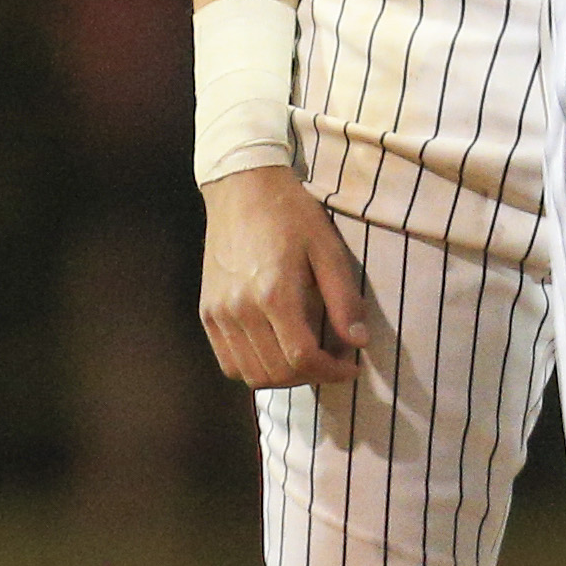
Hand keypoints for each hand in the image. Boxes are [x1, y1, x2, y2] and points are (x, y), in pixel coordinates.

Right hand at [199, 167, 369, 388]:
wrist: (242, 187)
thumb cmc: (290, 214)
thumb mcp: (327, 248)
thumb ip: (344, 298)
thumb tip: (358, 342)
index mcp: (274, 294)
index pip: (302, 358)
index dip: (331, 372)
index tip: (350, 365)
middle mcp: (241, 310)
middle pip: (276, 373)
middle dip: (311, 377)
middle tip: (332, 361)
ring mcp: (219, 313)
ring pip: (250, 375)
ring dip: (283, 379)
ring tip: (305, 360)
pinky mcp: (207, 312)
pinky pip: (228, 362)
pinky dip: (253, 369)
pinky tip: (274, 353)